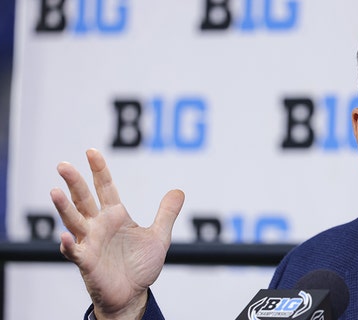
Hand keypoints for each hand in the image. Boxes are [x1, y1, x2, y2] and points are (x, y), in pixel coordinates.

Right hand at [50, 149, 183, 318]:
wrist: (133, 294)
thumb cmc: (140, 266)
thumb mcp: (159, 236)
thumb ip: (166, 214)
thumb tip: (179, 190)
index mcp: (115, 216)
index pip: (105, 188)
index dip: (99, 170)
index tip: (91, 151)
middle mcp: (99, 226)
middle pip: (83, 199)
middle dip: (74, 182)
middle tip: (63, 165)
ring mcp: (90, 243)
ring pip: (74, 221)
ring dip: (64, 207)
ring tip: (55, 191)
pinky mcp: (87, 262)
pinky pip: (75, 252)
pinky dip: (69, 244)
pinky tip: (66, 236)